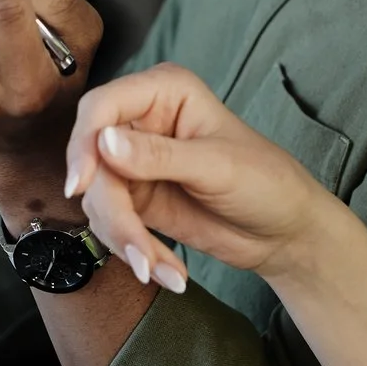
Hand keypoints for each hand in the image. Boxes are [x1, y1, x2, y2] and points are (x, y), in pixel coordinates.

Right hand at [62, 64, 344, 290]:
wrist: (285, 232)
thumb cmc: (267, 182)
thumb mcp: (218, 166)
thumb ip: (160, 156)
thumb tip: (104, 143)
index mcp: (165, 92)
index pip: (101, 107)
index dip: (84, 144)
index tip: (81, 186)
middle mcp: (143, 121)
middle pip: (92, 161)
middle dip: (114, 213)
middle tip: (139, 255)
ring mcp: (135, 162)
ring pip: (98, 198)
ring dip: (126, 240)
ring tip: (159, 272)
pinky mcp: (136, 199)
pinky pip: (113, 224)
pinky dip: (135, 251)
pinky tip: (168, 274)